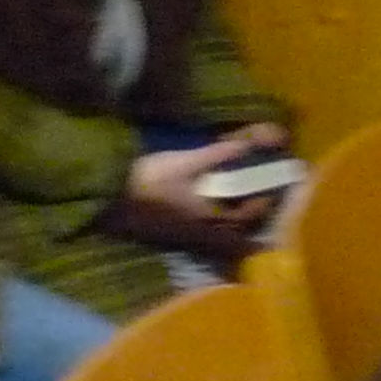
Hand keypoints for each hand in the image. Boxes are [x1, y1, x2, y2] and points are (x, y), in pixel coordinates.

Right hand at [121, 127, 287, 256]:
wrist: (111, 197)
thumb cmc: (149, 179)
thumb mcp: (184, 162)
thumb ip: (217, 155)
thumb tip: (247, 146)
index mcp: (211, 215)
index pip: (248, 214)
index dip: (262, 201)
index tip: (269, 187)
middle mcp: (203, 229)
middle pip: (236, 227)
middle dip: (248, 212)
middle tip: (255, 193)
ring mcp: (188, 233)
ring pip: (220, 230)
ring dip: (231, 218)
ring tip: (235, 200)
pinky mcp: (174, 232)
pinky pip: (203, 231)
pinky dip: (213, 222)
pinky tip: (209, 208)